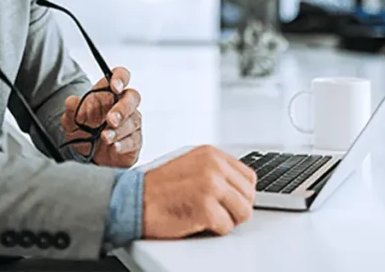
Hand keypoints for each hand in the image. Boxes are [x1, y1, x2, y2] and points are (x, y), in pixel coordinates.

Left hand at [61, 67, 141, 167]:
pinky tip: (114, 146)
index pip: (121, 76)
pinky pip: (135, 140)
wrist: (86, 155)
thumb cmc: (84, 131)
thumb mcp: (71, 122)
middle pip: (132, 97)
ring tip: (105, 138)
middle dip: (122, 108)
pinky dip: (124, 144)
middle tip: (110, 120)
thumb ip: (71, 111)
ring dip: (119, 130)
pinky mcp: (134, 141)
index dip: (120, 78)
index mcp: (108, 93)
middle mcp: (122, 105)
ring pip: (133, 121)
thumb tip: (71, 101)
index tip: (115, 86)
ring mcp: (131, 123)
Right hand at [141, 145, 256, 238]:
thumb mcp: (191, 165)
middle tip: (219, 212)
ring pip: (244, 212)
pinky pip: (227, 227)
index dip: (241, 193)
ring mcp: (211, 185)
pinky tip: (199, 221)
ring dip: (229, 220)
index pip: (249, 177)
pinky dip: (215, 230)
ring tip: (210, 217)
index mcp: (211, 154)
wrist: (135, 199)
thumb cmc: (159, 188)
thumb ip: (216, 170)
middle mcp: (214, 166)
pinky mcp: (206, 207)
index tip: (230, 201)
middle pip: (249, 195)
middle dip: (237, 208)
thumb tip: (239, 187)